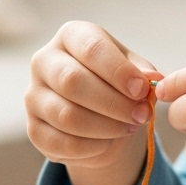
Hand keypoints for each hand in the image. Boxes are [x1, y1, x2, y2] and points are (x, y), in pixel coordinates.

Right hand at [25, 21, 160, 184]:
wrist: (97, 115)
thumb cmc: (116, 84)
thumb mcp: (133, 72)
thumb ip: (142, 73)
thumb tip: (152, 79)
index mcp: (70, 36)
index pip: (91, 48)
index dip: (119, 71)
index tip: (142, 90)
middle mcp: (44, 61)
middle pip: (72, 81)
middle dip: (113, 103)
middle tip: (141, 115)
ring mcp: (33, 96)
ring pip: (67, 116)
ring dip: (105, 127)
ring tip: (128, 128)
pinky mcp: (33, 129)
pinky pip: (62, 143)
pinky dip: (91, 147)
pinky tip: (108, 142)